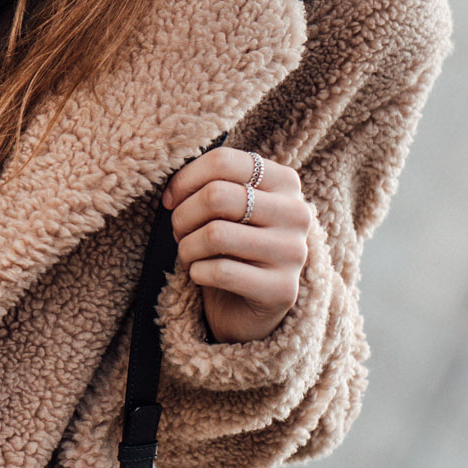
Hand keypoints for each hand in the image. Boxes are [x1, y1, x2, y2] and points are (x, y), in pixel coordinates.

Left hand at [163, 147, 310, 342]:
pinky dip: (197, 273)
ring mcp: (293, 252)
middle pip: (217, 196)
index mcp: (285, 182)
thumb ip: (208, 186)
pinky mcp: (282, 289)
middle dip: (183, 216)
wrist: (248, 307)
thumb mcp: (225, 210)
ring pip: (215, 234)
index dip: (185, 180)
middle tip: (179, 232)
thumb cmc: (231, 249)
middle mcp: (296, 212)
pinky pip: (220, 271)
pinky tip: (201, 275)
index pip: (224, 161)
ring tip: (189, 255)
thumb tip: (172, 193)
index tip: (170, 200)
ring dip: (187, 247)